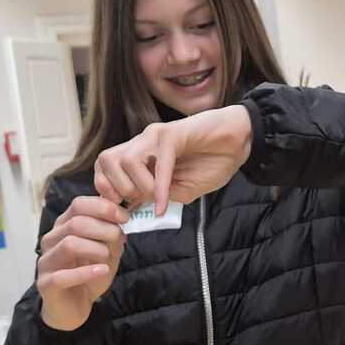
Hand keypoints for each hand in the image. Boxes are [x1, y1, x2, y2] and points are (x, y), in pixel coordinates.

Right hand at [37, 196, 127, 331]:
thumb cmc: (89, 275)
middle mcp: (51, 240)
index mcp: (64, 227)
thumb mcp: (106, 252)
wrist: (74, 306)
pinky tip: (102, 270)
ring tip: (107, 257)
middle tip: (119, 239)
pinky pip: (63, 275)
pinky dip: (86, 272)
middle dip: (104, 229)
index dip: (103, 207)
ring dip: (96, 249)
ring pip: (69, 244)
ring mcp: (46, 261)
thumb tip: (120, 218)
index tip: (124, 217)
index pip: (79, 204)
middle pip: (76, 222)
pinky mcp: (46, 283)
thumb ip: (111, 235)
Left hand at [93, 105, 252, 212]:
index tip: (121, 211)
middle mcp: (143, 143)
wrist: (239, 143)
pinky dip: (161, 188)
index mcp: (141, 155)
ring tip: (154, 198)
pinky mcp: (174, 134)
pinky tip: (166, 205)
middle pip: (106, 159)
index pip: (104, 166)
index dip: (106, 189)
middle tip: (134, 204)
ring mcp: (156, 136)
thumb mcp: (181, 190)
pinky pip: (160, 162)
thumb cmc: (212, 163)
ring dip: (137, 186)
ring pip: (126, 160)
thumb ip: (157, 196)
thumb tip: (133, 208)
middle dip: (115, 188)